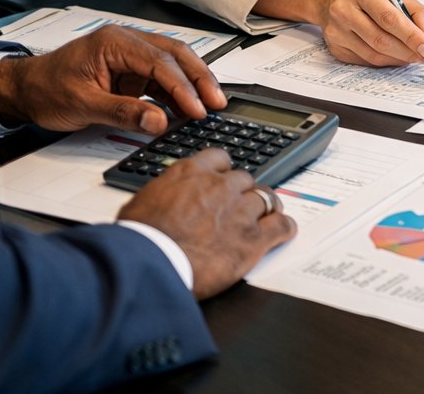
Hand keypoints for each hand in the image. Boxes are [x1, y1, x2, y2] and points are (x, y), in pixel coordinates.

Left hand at [0, 25, 225, 134]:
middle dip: (199, 78)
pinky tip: (187, 107)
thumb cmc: (45, 89)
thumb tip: (158, 121)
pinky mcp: (130, 71)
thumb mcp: (82, 105)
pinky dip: (176, 92)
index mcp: (114, 42)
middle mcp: (126, 42)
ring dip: (192, 84)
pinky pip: (160, 78)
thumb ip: (123, 113)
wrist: (23, 89)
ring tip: (210, 105)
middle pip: (175, 55)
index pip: (159, 62)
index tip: (197, 108)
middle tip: (217, 102)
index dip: (182, 87)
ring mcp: (129, 56)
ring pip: (172, 64)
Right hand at [118, 149, 296, 298]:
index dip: (223, 171)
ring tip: (266, 216)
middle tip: (239, 207)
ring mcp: (240, 211)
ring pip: (266, 198)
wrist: (149, 265)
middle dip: (243, 192)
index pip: (219, 158)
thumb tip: (161, 203)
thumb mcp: (141, 204)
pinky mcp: (253, 239)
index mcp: (191, 173)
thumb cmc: (139, 240)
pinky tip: (283, 231)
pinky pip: (281, 226)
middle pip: (245, 179)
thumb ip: (163, 196)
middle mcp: (219, 187)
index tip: (222, 180)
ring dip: (266, 207)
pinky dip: (284, 228)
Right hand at [316, 0, 423, 67]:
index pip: (389, 18)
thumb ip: (416, 10)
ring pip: (373, 55)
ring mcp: (336, 31)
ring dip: (398, 59)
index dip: (411, 36)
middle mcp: (344, 10)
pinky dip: (385, 61)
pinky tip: (395, 56)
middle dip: (408, 51)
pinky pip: (366, 61)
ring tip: (413, 56)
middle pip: (381, 40)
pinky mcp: (335, 47)